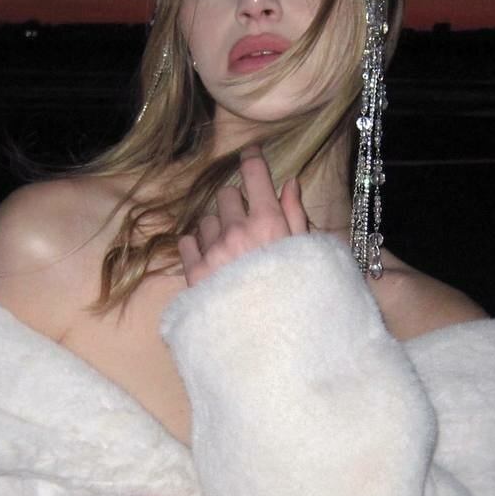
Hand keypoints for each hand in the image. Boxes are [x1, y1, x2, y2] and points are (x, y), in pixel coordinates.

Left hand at [178, 145, 308, 286]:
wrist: (272, 341)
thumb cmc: (298, 295)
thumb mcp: (307, 254)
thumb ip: (295, 215)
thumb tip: (289, 183)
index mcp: (270, 223)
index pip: (254, 173)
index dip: (251, 158)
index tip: (250, 154)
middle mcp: (238, 230)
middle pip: (227, 195)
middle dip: (237, 205)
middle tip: (248, 226)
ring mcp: (214, 251)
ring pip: (206, 220)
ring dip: (217, 229)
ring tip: (231, 252)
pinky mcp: (194, 272)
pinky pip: (186, 242)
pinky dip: (196, 247)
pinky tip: (211, 260)